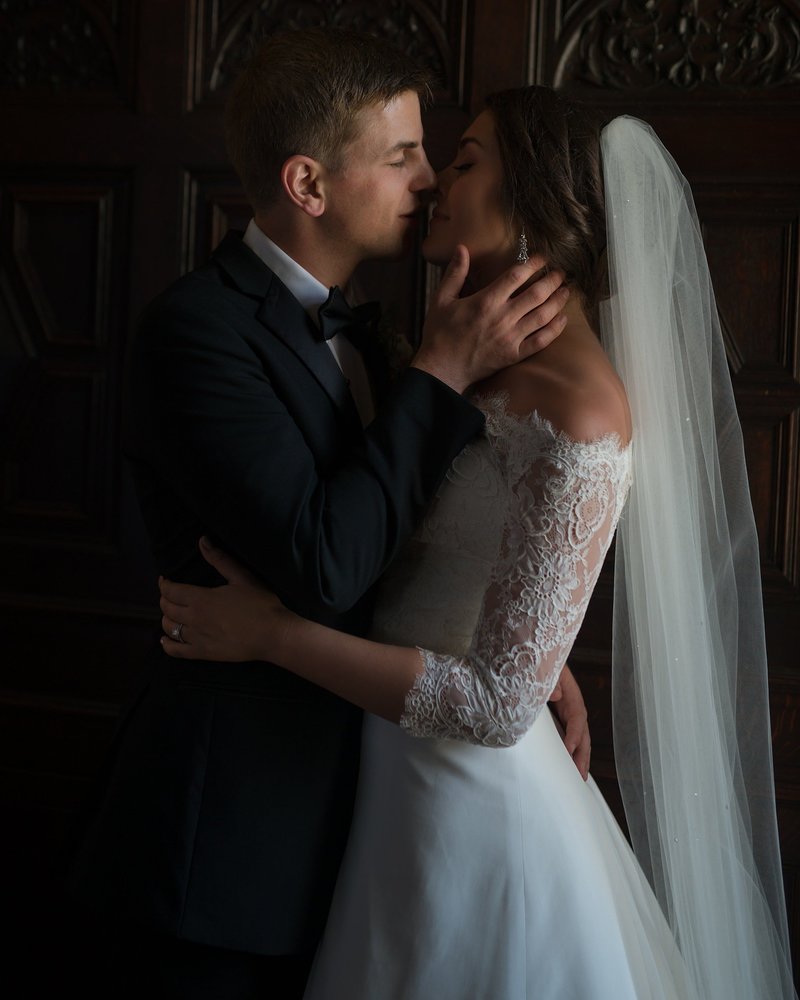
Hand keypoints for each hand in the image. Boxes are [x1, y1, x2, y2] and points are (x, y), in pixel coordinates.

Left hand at [159, 537, 295, 661]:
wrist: (272, 635)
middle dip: (164, 599)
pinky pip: (176, 651)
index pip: (171, 591)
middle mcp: (194, 618)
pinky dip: (167, 645)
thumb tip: (202, 540)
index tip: (165, 579)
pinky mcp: (202, 653)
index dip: (164, 584)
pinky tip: (166, 639)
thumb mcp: (242, 577)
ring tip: (172, 613)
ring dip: (166, 618)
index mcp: (201, 598)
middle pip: (167, 608)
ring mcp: (197, 638)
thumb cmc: (260, 604)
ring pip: (169, 628)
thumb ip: (220, 559)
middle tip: (170, 594)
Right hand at [413, 245, 568, 393]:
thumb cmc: (440, 333)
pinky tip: (562, 319)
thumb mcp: (440, 300)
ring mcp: (511, 338)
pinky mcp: (514, 355)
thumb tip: (462, 248)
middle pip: (536, 294)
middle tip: (560, 272)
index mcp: (485, 301)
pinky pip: (541, 341)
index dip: (533, 264)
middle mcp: (502, 318)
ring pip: (543, 315)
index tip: (542, 258)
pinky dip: (555, 329)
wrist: (442, 368)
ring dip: (558, 301)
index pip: (516, 276)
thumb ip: (455, 273)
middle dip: (552, 280)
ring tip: (566, 291)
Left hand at [548, 664, 589, 779]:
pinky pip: (565, 735)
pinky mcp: (558, 717)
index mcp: (571, 694)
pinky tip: (566, 764)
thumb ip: (550, 678)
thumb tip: (555, 694)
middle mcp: (572, 705)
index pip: (577, 716)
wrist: (535, 658)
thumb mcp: (546, 668)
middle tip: (580, 774)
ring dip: (579, 756)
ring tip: (579, 776)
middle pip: (582, 731)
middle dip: (583, 753)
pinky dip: (568, 751)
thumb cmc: (540, 661)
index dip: (575, 733)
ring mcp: (566, 712)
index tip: (569, 749)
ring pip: (577, 737)